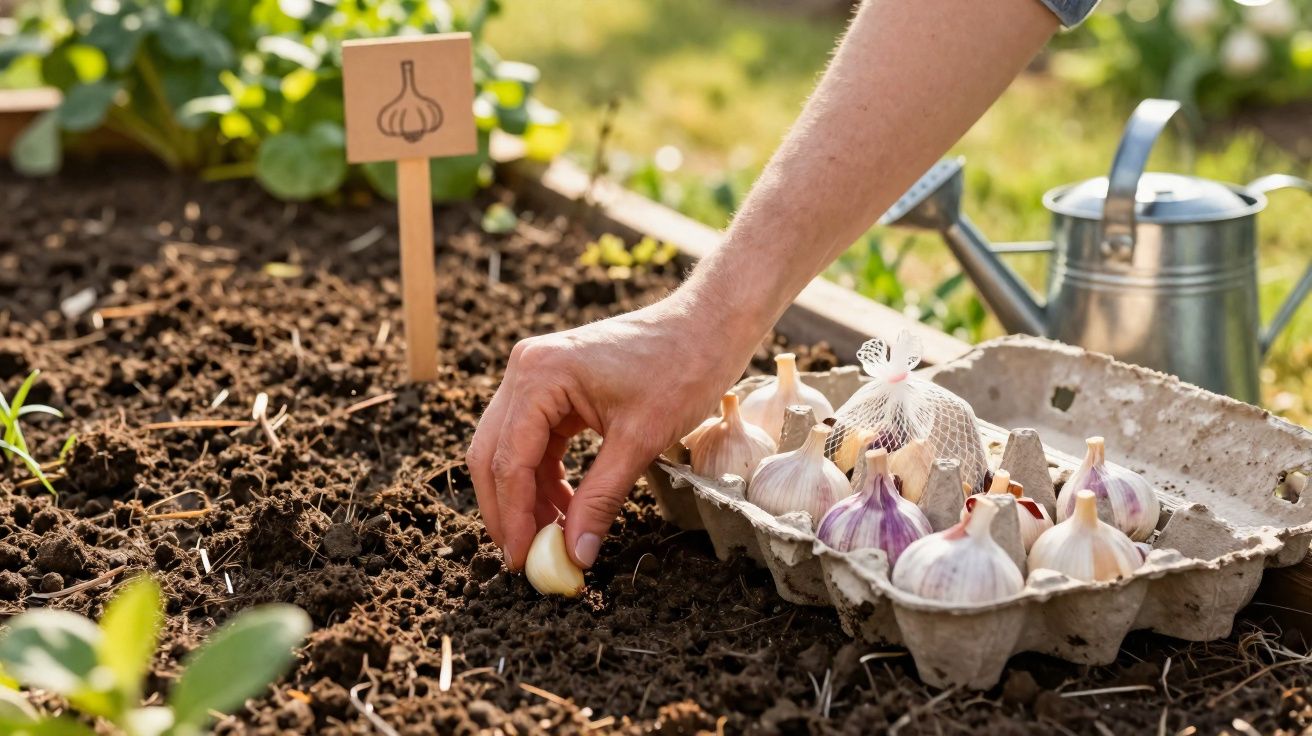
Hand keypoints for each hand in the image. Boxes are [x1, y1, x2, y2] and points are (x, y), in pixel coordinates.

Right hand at [466, 290, 756, 570]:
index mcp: (539, 375)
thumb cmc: (681, 369)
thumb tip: (575, 555)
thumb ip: (600, 499)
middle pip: (494, 453)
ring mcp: (537, 374)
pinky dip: (545, 476)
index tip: (523, 560)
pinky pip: (534, 439)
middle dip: (507, 509)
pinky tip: (566, 507)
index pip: (508, 459)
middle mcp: (526, 368)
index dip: (512, 516)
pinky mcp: (554, 384)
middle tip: (524, 558)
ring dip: (527, 496)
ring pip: (510, 449)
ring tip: (552, 538)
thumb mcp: (640, 441)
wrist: (708, 326)